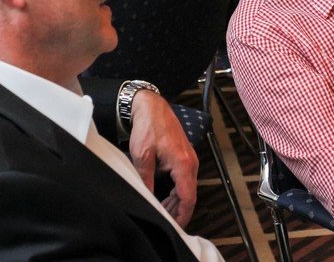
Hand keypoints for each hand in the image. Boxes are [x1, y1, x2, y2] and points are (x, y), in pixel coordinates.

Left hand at [128, 91, 198, 226]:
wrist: (152, 107)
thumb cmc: (149, 127)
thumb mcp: (143, 156)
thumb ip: (146, 179)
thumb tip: (147, 198)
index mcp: (183, 163)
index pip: (188, 197)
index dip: (182, 215)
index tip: (176, 227)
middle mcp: (190, 162)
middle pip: (189, 195)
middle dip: (178, 211)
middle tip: (165, 222)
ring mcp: (189, 159)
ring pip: (186, 188)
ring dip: (176, 202)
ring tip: (163, 213)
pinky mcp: (184, 157)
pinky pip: (183, 179)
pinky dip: (176, 191)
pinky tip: (165, 198)